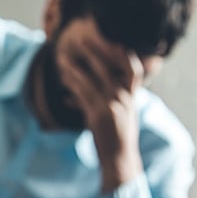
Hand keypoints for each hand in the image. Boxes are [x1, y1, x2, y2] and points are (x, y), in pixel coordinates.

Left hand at [55, 17, 143, 191]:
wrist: (119, 160)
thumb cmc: (115, 138)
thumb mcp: (116, 117)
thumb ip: (101, 102)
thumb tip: (72, 96)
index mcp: (132, 97)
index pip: (134, 70)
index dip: (126, 53)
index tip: (114, 39)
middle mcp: (125, 99)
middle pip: (113, 67)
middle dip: (98, 50)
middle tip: (83, 37)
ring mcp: (113, 106)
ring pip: (95, 77)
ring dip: (79, 64)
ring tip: (66, 55)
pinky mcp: (100, 115)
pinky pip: (84, 93)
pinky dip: (73, 82)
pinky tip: (63, 75)